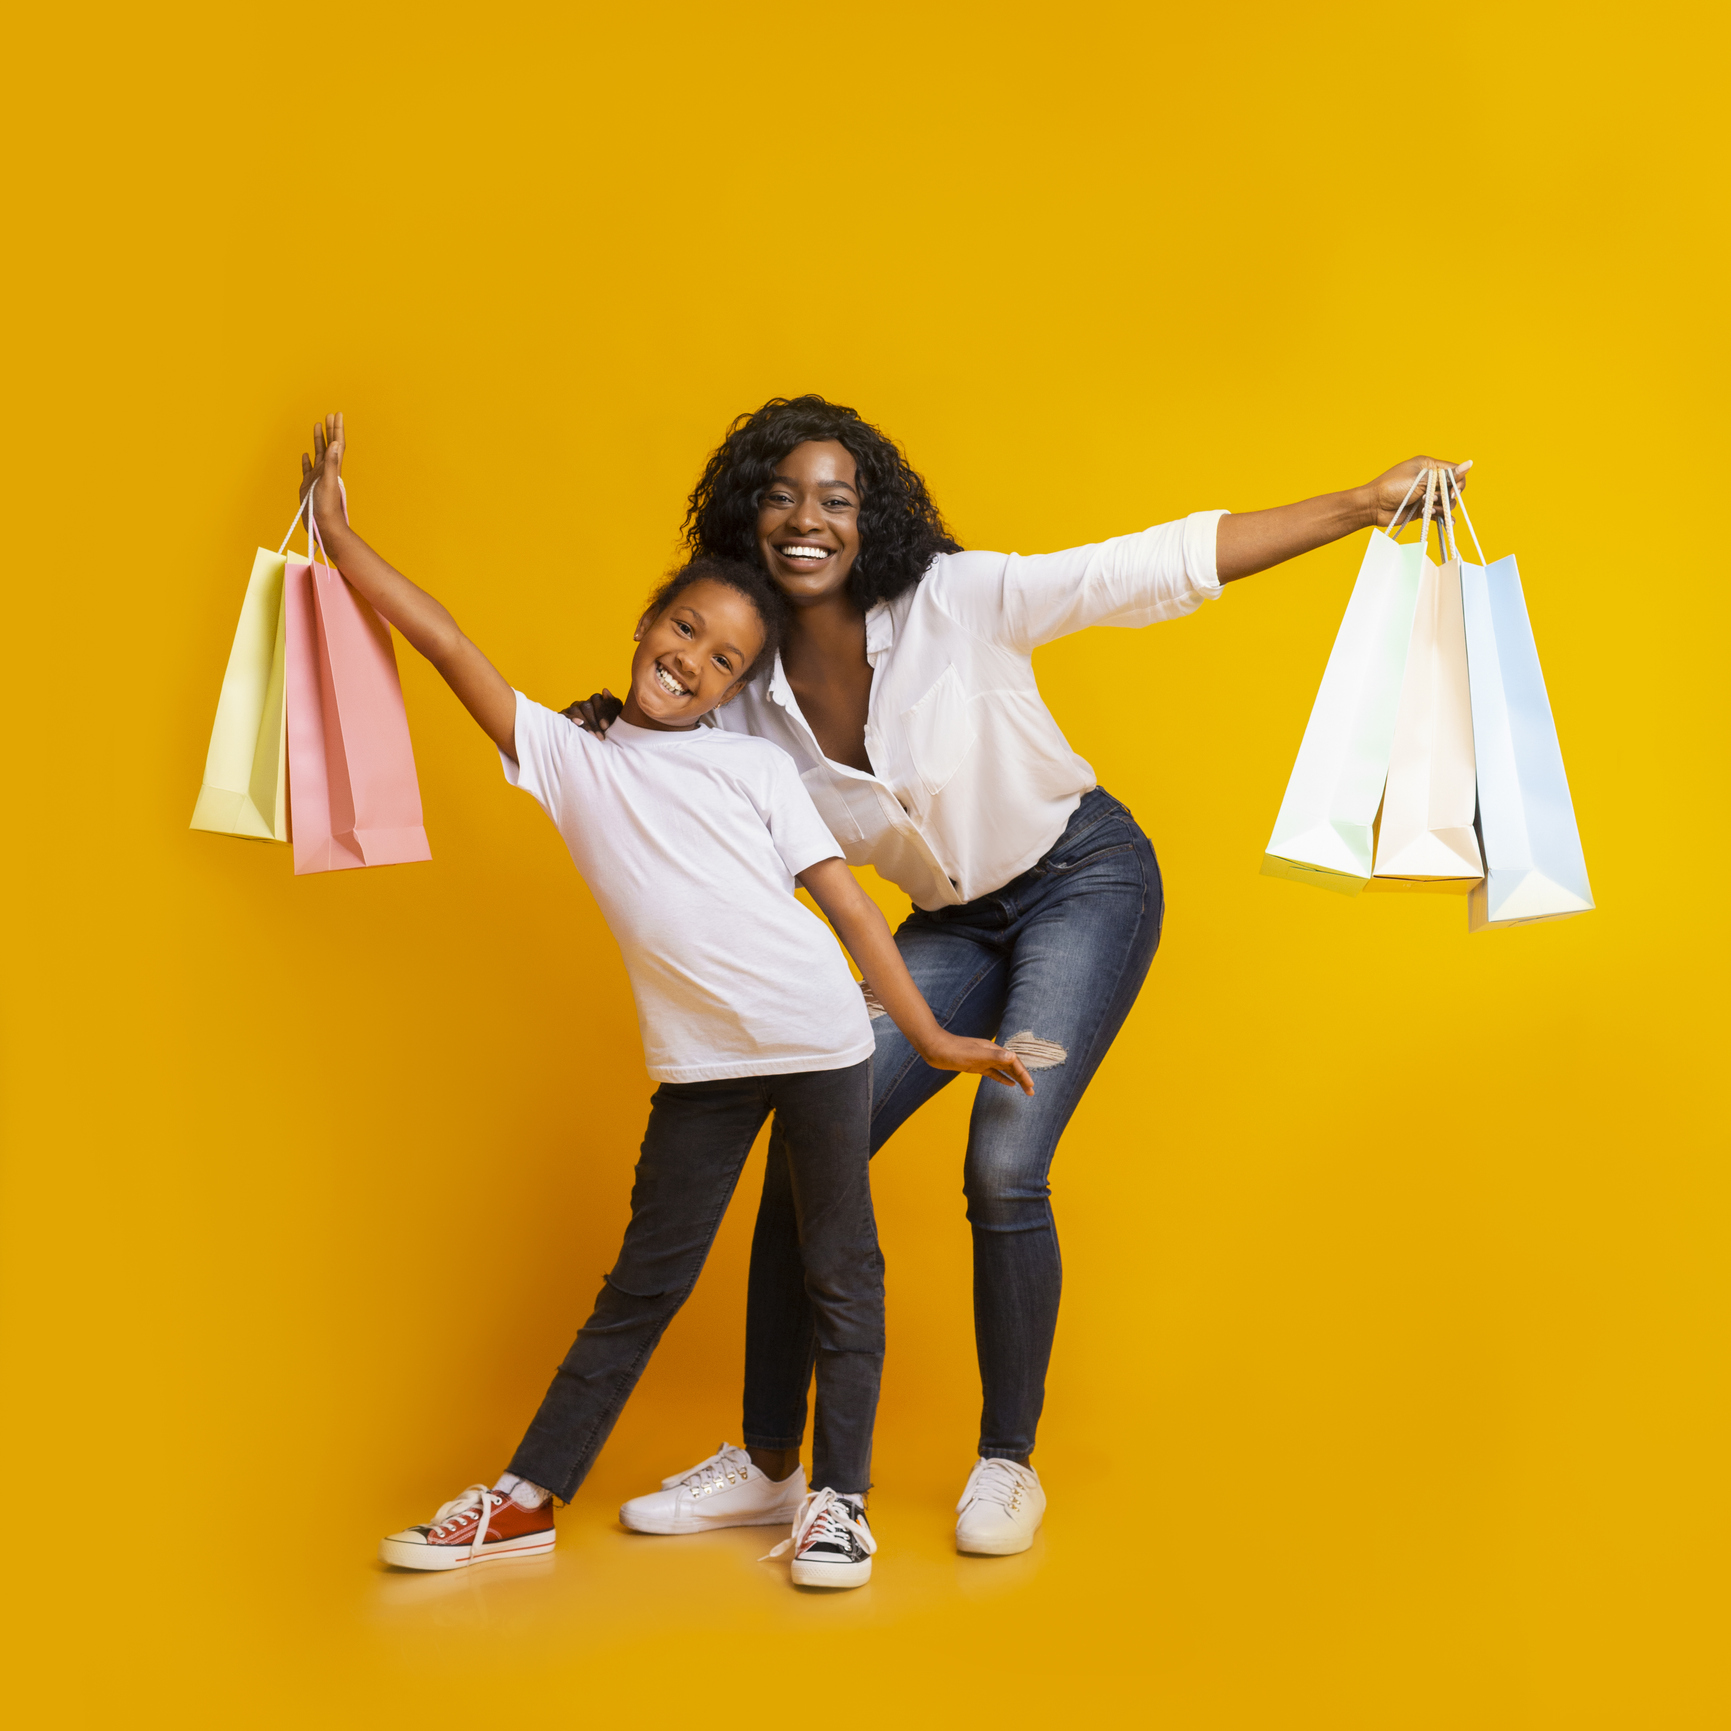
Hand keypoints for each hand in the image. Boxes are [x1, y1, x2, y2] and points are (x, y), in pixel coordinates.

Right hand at [298, 413, 348, 546]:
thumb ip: (331, 463)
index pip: (337, 443)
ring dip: (319, 440)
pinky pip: (307, 469)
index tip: (337, 414)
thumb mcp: (328, 482)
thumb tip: (337, 443)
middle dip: (330, 429)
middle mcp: (326, 470)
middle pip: (329, 445)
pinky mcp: (308, 486)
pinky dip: (306, 460)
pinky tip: (305, 454)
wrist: (322, 526)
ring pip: (318, 454)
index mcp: (333, 468)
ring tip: (318, 426)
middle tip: (329, 415)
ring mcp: (317, 477)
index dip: (337, 428)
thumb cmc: (326, 507)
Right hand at [561, 689, 623, 734]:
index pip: (596, 698)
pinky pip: (564, 715)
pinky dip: (571, 719)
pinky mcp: (564, 716)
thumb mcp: (615, 717)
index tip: (605, 726)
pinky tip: (578, 724)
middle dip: (594, 723)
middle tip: (600, 737)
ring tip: (592, 737)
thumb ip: (613, 704)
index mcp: (595, 700)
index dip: (601, 712)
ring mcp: (572, 709)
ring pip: (575, 710)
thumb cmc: (608, 728)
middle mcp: (583, 703)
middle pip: (586, 706)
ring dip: (585, 724)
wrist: (595, 743)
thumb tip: (605, 691)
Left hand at [918, 1031, 1034, 1095]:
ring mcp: (983, 1060)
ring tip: (1026, 1089)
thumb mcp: (973, 1055)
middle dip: (1023, 1077)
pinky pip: (994, 1073)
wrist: (934, 1048)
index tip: (1031, 1085)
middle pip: (1011, 1066)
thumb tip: (1012, 1056)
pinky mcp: (976, 1066)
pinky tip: (1010, 1084)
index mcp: (992, 1049)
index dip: (1023, 1073)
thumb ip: (993, 1056)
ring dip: (1016, 1079)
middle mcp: (991, 1053)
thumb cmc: (953, 1050)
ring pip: (1004, 1070)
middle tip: (1032, 1092)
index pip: (1013, 1062)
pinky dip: (1003, 1078)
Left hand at [1363, 455, 1470, 527]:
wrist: (1373, 506)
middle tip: (1432, 500)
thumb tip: (1470, 464)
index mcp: (1429, 466)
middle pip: (1453, 488)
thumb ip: (1445, 475)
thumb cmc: (1392, 487)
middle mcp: (1430, 479)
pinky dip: (1443, 517)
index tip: (1450, 492)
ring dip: (1442, 507)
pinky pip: (1439, 513)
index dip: (1457, 482)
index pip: (1454, 472)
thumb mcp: (1421, 479)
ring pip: (1447, 502)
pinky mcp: (1423, 509)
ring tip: (1427, 509)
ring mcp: (1427, 495)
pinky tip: (1446, 522)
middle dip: (1447, 496)